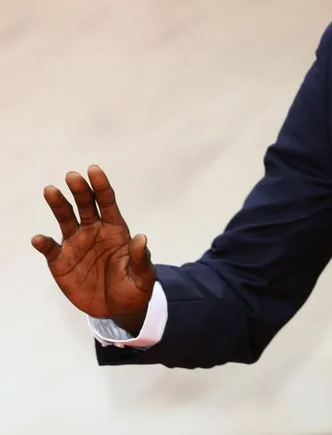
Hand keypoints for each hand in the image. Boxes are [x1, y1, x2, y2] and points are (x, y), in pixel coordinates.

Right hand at [32, 165, 154, 322]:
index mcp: (115, 230)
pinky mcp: (61, 262)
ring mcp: (76, 245)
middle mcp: (94, 231)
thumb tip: (141, 238)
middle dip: (80, 190)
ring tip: (50, 190)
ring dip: (58, 205)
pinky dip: (44, 243)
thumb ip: (140, 258)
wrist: (117, 309)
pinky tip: (39, 239)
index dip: (101, 186)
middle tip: (72, 176)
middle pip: (86, 205)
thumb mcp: (143, 275)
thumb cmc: (133, 287)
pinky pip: (51, 249)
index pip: (107, 202)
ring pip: (65, 219)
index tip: (94, 170)